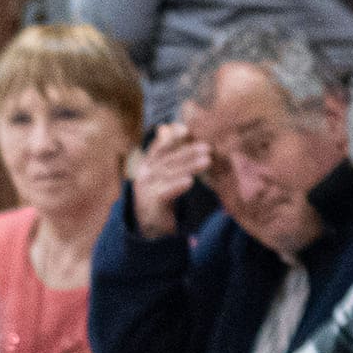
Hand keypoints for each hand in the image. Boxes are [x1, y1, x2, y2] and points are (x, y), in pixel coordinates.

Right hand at [130, 119, 210, 237]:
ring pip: (170, 174)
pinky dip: (177, 186)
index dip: (172, 137)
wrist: (149, 225)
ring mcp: (147, 189)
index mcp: (148, 164)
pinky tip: (190, 182)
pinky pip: (166, 193)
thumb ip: (167, 151)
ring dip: (189, 166)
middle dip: (188, 151)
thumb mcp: (163, 172)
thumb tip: (167, 126)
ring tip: (207, 162)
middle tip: (207, 147)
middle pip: (168, 159)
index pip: (160, 147)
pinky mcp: (152, 203)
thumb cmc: (160, 195)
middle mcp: (145, 174)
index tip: (187, 130)